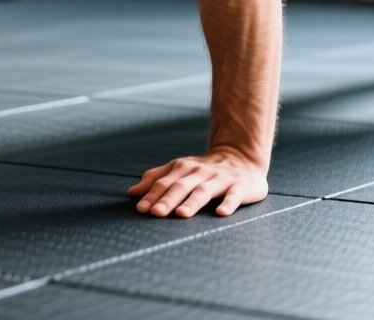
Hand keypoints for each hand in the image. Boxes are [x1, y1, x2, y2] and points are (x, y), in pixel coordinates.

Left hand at [127, 150, 268, 217]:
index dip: (152, 195)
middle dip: (168, 200)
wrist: (242, 158)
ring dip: (192, 202)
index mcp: (183, 168)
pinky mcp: (240, 187)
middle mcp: (200, 172)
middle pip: (181, 186)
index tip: (141, 209)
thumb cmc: (204, 170)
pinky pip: (234, 196)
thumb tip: (131, 193)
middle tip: (156, 213)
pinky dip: (228, 203)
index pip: (164, 182)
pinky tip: (221, 213)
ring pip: (204, 191)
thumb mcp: (179, 170)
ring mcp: (220, 179)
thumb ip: (156, 179)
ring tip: (181, 214)